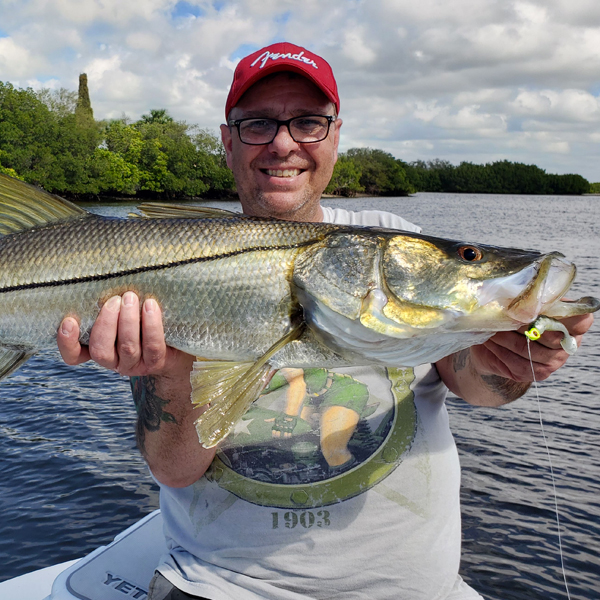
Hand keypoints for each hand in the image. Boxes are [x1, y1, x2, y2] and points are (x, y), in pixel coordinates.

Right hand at [57, 291, 183, 376]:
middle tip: (115, 300)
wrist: (179, 342)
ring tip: (131, 297)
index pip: (75, 356)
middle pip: (101, 350)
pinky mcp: (157, 361)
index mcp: (100, 348)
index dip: (67, 342)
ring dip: (128, 321)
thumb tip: (104, 270)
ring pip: (128, 347)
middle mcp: (114, 361)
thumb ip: (110, 302)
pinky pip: (152, 345)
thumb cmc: (143, 319)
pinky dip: (151, 325)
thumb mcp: (123, 311)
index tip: (69, 321)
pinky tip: (151, 306)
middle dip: (106, 323)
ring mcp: (136, 364)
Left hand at [471, 312, 593, 382]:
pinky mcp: (538, 374)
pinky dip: (499, 351)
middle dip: (520, 323)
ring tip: (490, 327)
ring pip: (528, 349)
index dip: (563, 315)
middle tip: (502, 314)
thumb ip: (529, 300)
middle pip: (548, 335)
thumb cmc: (516, 316)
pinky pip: (517, 363)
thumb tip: (516, 295)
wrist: (499, 344)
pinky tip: (489, 342)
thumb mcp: (525, 304)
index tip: (538, 308)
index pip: (580, 320)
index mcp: (573, 323)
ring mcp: (554, 361)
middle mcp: (568, 344)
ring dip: (504, 337)